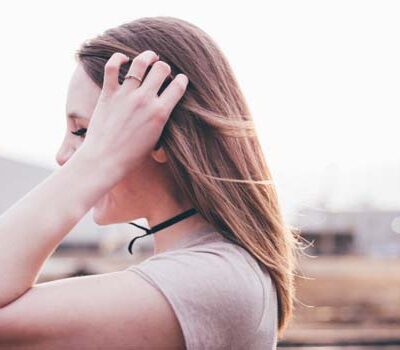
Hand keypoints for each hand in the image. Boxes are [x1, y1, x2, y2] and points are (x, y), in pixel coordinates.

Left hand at [79, 50, 188, 177]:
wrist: (105, 160)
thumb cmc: (131, 156)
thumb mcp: (155, 140)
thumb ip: (161, 121)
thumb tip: (165, 111)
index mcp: (160, 113)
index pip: (178, 86)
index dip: (182, 80)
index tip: (180, 80)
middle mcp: (145, 100)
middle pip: (162, 69)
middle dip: (165, 68)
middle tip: (162, 72)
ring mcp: (126, 95)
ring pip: (141, 63)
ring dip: (148, 56)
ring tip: (150, 56)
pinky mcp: (108, 94)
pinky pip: (112, 67)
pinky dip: (118, 58)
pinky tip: (123, 59)